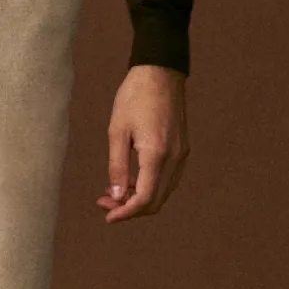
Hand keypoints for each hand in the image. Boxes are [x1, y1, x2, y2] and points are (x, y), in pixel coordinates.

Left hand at [97, 64, 188, 222]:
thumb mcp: (117, 131)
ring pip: (164, 191)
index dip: (126, 213)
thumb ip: (117, 167)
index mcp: (157, 154)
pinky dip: (151, 185)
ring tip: (114, 192)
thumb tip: (117, 196)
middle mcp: (175, 158)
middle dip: (131, 208)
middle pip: (156, 200)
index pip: (145, 198)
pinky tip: (131, 179)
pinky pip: (168, 178)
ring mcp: (182, 154)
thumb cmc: (135, 97)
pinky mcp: (183, 148)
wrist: (160, 72)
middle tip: (106, 203)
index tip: (108, 216)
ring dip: (140, 198)